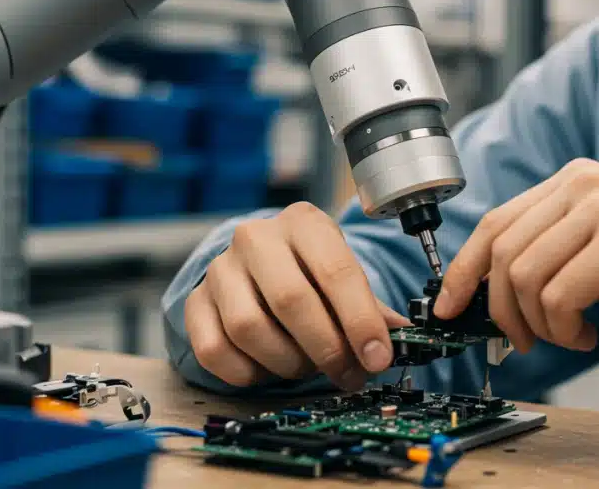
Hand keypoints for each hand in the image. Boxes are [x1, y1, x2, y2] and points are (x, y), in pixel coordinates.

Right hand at [184, 202, 410, 389]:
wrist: (255, 263)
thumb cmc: (310, 273)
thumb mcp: (343, 275)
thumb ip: (371, 308)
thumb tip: (404, 339)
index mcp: (304, 223)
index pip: (336, 270)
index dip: (360, 320)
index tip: (377, 357)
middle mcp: (256, 237)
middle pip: (291, 300)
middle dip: (326, 348)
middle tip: (347, 374)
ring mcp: (220, 269)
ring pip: (249, 328)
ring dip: (287, 362)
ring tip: (306, 366)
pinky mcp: (194, 301)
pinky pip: (214, 350)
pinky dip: (248, 372)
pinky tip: (268, 368)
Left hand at [433, 159, 598, 352]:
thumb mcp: (596, 240)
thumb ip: (549, 248)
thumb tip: (493, 293)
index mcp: (570, 181)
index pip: (494, 221)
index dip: (465, 268)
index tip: (450, 304)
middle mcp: (580, 186)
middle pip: (503, 253)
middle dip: (501, 309)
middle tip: (521, 340)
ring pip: (525, 278)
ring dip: (538, 324)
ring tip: (567, 335)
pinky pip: (558, 297)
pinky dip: (563, 328)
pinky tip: (586, 333)